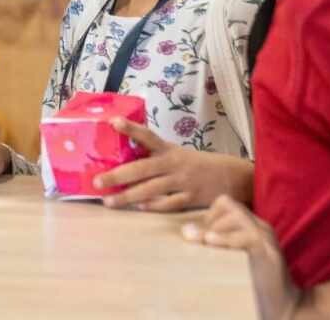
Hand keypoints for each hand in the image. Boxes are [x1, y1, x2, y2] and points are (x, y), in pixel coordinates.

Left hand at [96, 117, 253, 210]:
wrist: (233, 177)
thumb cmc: (196, 165)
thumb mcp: (176, 154)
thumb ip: (154, 156)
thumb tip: (122, 158)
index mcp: (169, 150)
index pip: (147, 136)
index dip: (130, 129)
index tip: (113, 121)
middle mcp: (174, 164)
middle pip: (142, 168)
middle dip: (118, 175)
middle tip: (97, 180)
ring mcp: (182, 182)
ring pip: (151, 189)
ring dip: (128, 196)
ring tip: (109, 201)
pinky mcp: (191, 199)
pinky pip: (168, 204)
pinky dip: (153, 206)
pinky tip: (138, 208)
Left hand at [182, 195, 302, 319]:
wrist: (286, 307)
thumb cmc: (254, 283)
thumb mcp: (232, 257)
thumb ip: (215, 243)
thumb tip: (186, 232)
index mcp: (252, 226)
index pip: (226, 203)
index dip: (208, 215)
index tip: (202, 237)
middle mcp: (261, 228)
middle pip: (229, 205)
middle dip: (208, 221)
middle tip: (200, 241)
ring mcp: (267, 239)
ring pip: (236, 215)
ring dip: (215, 228)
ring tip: (205, 243)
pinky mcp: (269, 254)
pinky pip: (247, 236)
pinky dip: (226, 238)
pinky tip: (211, 242)